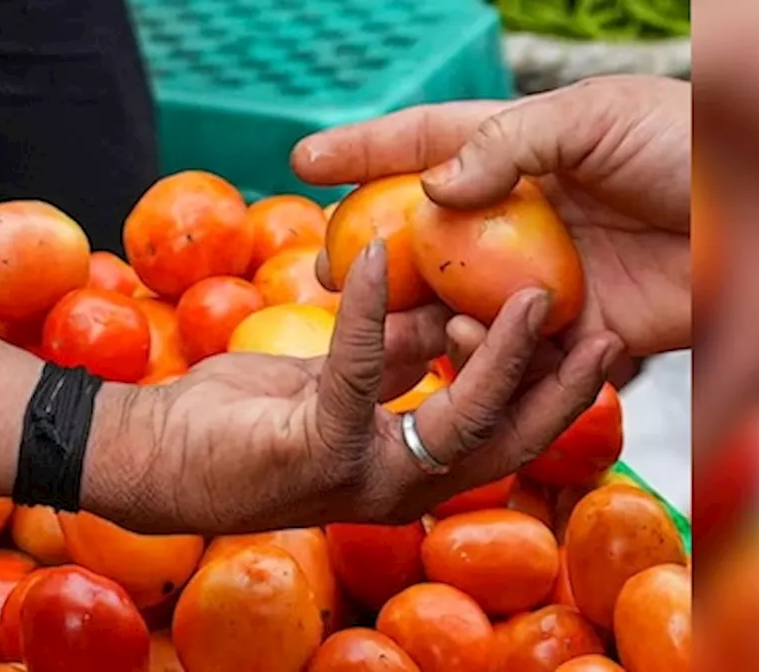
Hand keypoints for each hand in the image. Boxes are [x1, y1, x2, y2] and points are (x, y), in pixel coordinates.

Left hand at [81, 243, 620, 534]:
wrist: (152, 458)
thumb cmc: (237, 422)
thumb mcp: (330, 382)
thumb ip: (390, 359)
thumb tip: (441, 315)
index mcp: (404, 468)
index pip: (500, 437)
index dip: (553, 398)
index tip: (592, 343)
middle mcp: (395, 486)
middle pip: (504, 443)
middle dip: (560, 392)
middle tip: (606, 333)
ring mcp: (358, 476)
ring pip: (456, 419)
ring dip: (498, 357)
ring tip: (532, 296)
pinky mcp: (313, 449)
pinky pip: (357, 370)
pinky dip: (369, 309)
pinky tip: (374, 258)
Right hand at [294, 75, 690, 359]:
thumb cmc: (697, 143)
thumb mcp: (599, 116)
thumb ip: (510, 145)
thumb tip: (431, 188)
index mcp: (528, 149)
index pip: (429, 143)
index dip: (365, 150)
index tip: (302, 159)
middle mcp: (531, 216)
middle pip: (434, 237)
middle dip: (378, 257)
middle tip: (330, 277)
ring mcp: (555, 276)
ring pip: (467, 304)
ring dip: (428, 318)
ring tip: (405, 326)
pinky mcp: (589, 331)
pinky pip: (523, 353)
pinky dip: (492, 359)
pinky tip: (475, 353)